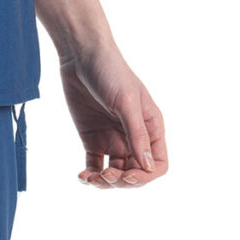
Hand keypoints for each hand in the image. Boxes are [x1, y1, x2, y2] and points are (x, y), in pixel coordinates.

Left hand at [60, 45, 166, 187]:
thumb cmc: (111, 72)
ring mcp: (113, 139)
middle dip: (122, 181)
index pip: (157, 163)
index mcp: (151, 127)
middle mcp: (134, 137)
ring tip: (90, 177)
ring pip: (114, 174)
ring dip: (104, 182)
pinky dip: (89, 175)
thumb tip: (148, 166)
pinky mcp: (92, 140)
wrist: (81, 57)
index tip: (128, 176)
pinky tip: (82, 175)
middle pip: (135, 173)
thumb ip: (136, 134)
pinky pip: (94, 166)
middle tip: (105, 175)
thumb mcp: (126, 102)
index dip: (146, 176)